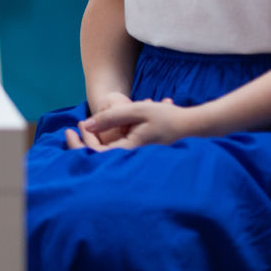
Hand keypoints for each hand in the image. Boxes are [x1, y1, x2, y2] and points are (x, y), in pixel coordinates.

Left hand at [66, 98, 195, 150]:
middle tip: (76, 127)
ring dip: (98, 140)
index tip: (77, 125)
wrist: (194, 127)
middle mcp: (132, 160)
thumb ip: (111, 117)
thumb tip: (87, 125)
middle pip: (100, 158)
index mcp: (129, 151)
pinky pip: (120, 151)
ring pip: (110, 155)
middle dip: (85, 143)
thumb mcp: (137, 110)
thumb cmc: (168, 117)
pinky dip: (112, 139)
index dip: (82, 141)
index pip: (96, 154)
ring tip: (90, 125)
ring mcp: (138, 160)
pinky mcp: (142, 156)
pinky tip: (111, 126)